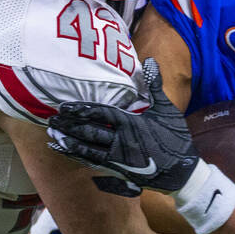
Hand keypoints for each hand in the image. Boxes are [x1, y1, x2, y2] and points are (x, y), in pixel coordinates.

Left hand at [47, 58, 200, 196]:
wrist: (182, 173)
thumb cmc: (175, 139)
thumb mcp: (167, 110)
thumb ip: (155, 86)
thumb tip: (149, 61)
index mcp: (131, 124)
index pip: (101, 114)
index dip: (81, 110)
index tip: (65, 107)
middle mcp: (121, 142)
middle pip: (89, 133)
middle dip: (69, 126)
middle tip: (52, 121)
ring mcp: (118, 159)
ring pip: (87, 150)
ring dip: (69, 142)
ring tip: (52, 135)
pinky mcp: (118, 170)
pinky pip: (93, 163)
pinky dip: (77, 157)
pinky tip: (65, 151)